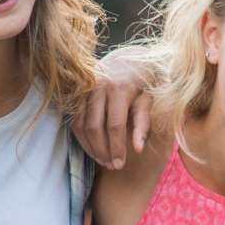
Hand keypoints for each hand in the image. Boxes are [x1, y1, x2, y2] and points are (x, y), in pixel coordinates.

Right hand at [74, 47, 151, 169]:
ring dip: (91, 147)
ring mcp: (84, 90)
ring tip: (103, 160)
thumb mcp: (150, 99)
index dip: (117, 147)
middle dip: (103, 150)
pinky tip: (93, 149)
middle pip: (95, 127)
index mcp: (119, 88)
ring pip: (81, 125)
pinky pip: (75, 121)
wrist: (128, 59)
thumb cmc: (144, 82)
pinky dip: (82, 138)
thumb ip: (144, 123)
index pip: (115, 125)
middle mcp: (98, 87)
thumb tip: (138, 149)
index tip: (120, 164)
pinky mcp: (77, 94)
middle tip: (112, 166)